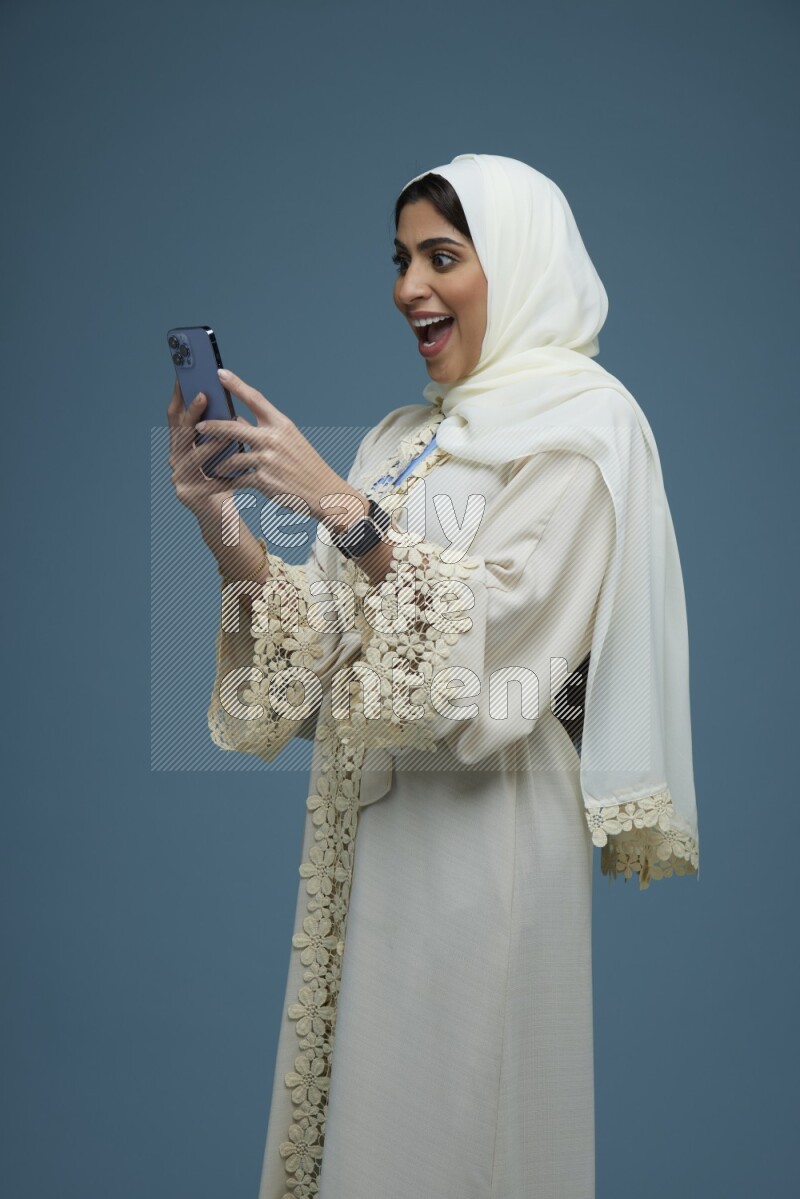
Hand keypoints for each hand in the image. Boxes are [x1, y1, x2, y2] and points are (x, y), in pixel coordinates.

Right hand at [166, 377, 247, 515]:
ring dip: (208, 442)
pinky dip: (219, 473)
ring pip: (192, 456)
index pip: (176, 416)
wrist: (220, 514)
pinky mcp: (188, 495)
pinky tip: (232, 467)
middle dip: (192, 413)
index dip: (178, 396)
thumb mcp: (220, 449)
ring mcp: (178, 478)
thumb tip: (228, 397)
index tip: (184, 375)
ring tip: (224, 432)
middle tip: (204, 395)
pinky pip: (205, 481)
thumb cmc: (223, 476)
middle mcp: (174, 459)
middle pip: (180, 432)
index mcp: (180, 445)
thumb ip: (218, 429)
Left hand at [195, 368, 356, 520]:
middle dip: (213, 426)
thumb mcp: (291, 441)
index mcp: (282, 425)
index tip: (220, 373)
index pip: (255, 399)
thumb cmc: (305, 464)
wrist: (324, 491)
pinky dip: (227, 481)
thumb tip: (236, 420)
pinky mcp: (264, 480)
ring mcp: (268, 460)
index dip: (236, 385)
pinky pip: (237, 479)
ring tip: (211, 464)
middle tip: (198, 425)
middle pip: (234, 427)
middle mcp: (274, 439)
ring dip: (219, 461)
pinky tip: (220, 482)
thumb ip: (265, 431)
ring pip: (232, 457)